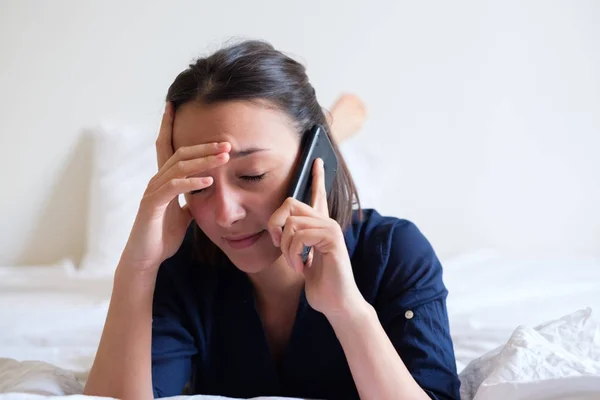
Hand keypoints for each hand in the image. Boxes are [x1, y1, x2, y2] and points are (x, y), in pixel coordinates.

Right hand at [120, 102, 230, 271]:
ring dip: (203, 161)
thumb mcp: (183, 214)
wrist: (146, 258)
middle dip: (204, 146)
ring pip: (178, 167)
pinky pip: (173, 188)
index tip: (173, 104)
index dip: (168, 126)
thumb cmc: (162, 236)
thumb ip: (191, 199)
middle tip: (227, 143)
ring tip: (224, 157)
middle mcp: (156, 181)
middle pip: (180, 154)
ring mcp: (153, 192)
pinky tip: (208, 180)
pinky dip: (191, 183)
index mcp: (163, 181)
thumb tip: (205, 190)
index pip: (166, 147)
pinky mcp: (152, 206)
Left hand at [267, 158, 363, 316]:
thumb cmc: (319, 282)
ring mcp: (331, 228)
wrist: (335, 302)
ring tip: (296, 263)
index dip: (317, 177)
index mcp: (320, 225)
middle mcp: (327, 222)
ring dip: (286, 248)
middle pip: (290, 203)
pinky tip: (302, 266)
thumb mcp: (300, 258)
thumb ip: (294, 240)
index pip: (318, 195)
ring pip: (291, 223)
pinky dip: (293, 254)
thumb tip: (280, 229)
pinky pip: (300, 235)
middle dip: (275, 224)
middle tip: (280, 245)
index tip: (316, 160)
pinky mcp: (332, 238)